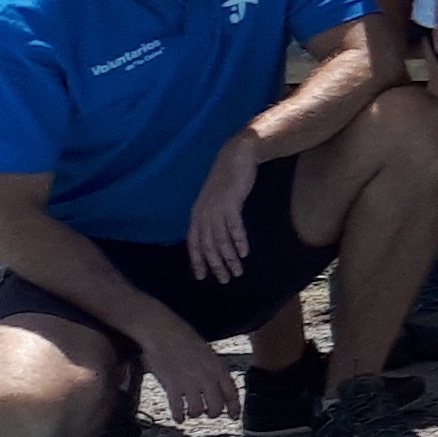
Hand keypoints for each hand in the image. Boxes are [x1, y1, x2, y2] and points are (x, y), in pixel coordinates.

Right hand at [141, 326, 239, 427]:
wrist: (162, 330)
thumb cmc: (183, 338)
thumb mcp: (207, 351)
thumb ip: (213, 368)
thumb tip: (218, 384)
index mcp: (217, 367)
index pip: (232, 393)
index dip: (234, 408)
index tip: (234, 417)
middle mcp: (206, 377)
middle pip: (216, 406)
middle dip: (213, 413)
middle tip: (209, 414)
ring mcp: (189, 382)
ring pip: (198, 410)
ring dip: (195, 413)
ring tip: (191, 412)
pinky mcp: (172, 386)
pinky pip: (178, 409)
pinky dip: (178, 416)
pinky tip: (178, 418)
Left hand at [185, 137, 261, 281]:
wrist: (236, 156)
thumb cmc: (227, 179)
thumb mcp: (215, 200)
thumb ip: (213, 217)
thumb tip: (216, 236)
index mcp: (197, 214)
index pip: (193, 243)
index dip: (197, 261)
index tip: (202, 277)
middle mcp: (203, 213)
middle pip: (207, 245)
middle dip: (215, 265)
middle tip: (225, 280)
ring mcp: (216, 208)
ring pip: (220, 239)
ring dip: (228, 257)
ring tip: (238, 271)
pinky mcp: (230, 202)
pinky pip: (233, 226)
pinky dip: (238, 240)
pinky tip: (244, 252)